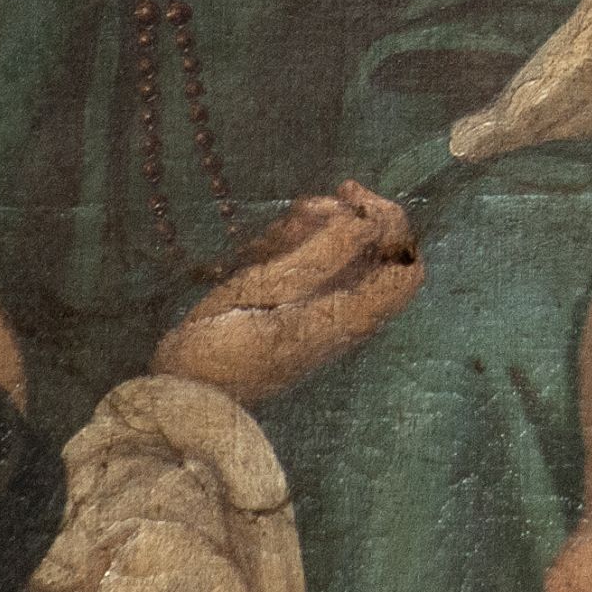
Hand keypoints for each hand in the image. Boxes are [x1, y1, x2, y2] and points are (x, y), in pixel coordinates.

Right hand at [151, 183, 424, 407]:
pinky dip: (290, 249)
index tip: (350, 197)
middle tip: (305, 206)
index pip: (406, 265)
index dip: (390, 223)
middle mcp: (346, 316)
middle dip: (343, 218)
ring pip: (339, 254)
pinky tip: (257, 250)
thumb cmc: (223, 343)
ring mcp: (320, 314)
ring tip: (273, 233)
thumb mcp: (269, 290)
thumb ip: (324, 254)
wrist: (185, 393)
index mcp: (351, 317)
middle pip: (371, 252)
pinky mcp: (294, 312)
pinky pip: (309, 269)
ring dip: (311, 231)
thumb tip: (368, 221)